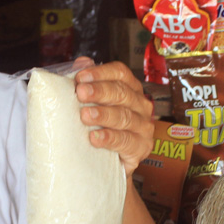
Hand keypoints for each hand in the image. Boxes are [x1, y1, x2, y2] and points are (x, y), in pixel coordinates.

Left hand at [73, 57, 154, 176]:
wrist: (106, 162)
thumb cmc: (99, 127)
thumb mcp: (91, 104)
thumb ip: (87, 83)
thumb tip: (81, 62)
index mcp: (129, 88)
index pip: (120, 73)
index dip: (101, 73)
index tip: (80, 77)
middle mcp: (140, 104)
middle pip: (122, 93)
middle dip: (100, 92)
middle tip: (80, 93)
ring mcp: (143, 126)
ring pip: (124, 117)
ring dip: (104, 115)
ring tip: (85, 116)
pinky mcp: (141, 147)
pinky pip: (126, 141)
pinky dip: (110, 138)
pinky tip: (95, 138)